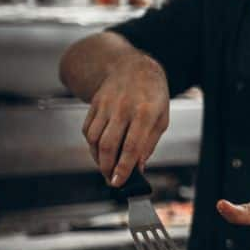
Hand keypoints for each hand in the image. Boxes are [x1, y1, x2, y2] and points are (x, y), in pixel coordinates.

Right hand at [82, 55, 168, 185]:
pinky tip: (100, 151)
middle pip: (108, 144)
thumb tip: (138, 168)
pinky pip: (88, 129)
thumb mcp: (161, 119)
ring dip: (98, 158)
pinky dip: (91, 145)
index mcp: (145, 113)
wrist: (134, 67)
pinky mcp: (95, 104)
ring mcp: (106, 105)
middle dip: (107, 167)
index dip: (124, 167)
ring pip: (94, 139)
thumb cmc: (152, 96)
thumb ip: (149, 144)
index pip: (131, 146)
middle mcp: (123, 108)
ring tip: (106, 167)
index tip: (118, 182)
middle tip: (111, 179)